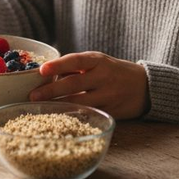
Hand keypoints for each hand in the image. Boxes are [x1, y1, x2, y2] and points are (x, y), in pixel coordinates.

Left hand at [28, 51, 150, 119]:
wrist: (145, 87)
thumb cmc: (114, 72)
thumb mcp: (98, 62)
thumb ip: (76, 68)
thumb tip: (46, 75)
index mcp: (98, 61)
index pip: (76, 61)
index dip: (58, 65)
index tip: (42, 70)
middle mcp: (103, 77)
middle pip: (74, 84)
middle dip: (51, 91)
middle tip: (32, 96)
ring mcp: (108, 96)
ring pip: (79, 102)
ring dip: (58, 106)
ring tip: (40, 108)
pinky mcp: (110, 112)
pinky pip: (87, 114)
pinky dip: (71, 116)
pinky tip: (57, 117)